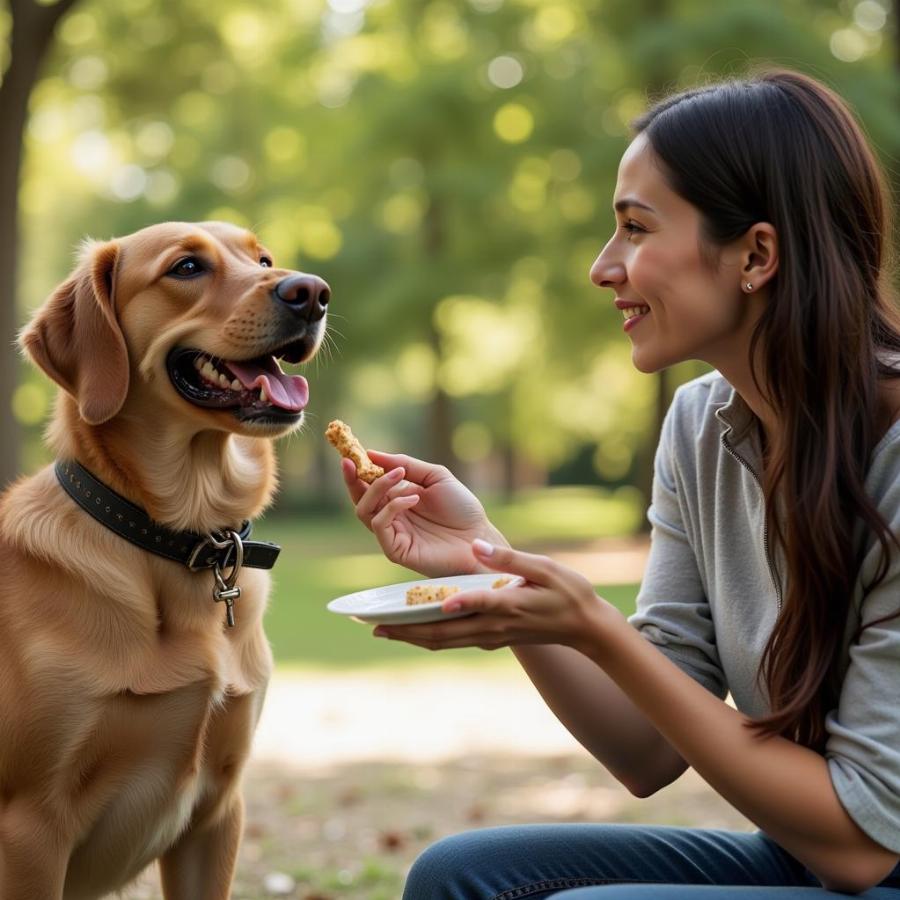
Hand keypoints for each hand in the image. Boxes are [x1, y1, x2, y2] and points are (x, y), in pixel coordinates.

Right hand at [341, 450, 507, 576]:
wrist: (479, 537)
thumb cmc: (462, 508)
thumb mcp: (435, 476)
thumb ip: (405, 464)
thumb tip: (371, 453)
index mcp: (397, 498)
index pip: (368, 484)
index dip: (357, 469)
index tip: (350, 452)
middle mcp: (391, 515)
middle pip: (358, 498)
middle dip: (352, 478)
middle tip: (351, 461)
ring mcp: (392, 534)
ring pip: (363, 510)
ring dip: (377, 488)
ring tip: (399, 475)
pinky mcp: (396, 550)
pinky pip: (379, 525)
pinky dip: (392, 507)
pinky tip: (413, 498)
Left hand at [373, 539, 616, 654]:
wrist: (587, 628)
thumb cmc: (570, 593)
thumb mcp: (546, 568)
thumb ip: (510, 559)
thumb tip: (477, 545)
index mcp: (508, 605)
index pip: (473, 605)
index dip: (450, 604)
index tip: (426, 602)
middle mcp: (494, 626)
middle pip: (443, 634)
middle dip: (407, 631)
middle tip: (374, 627)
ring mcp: (492, 636)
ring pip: (444, 641)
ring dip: (412, 637)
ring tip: (383, 630)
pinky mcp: (492, 638)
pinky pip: (453, 640)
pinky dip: (429, 636)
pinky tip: (414, 628)